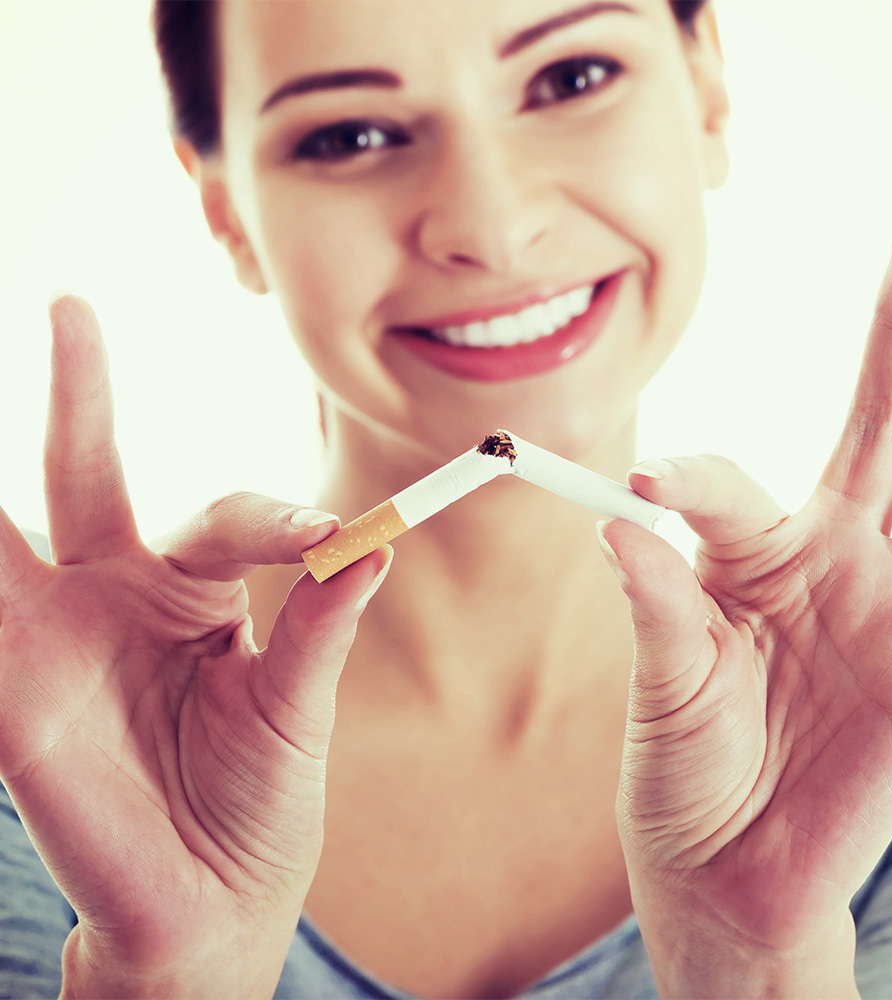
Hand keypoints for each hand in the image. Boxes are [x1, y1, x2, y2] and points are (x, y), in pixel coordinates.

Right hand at [0, 295, 390, 997]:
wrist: (211, 904)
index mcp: (194, 594)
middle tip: (72, 306)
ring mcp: (55, 641)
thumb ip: (319, 627)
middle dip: (81, 396)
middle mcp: (118, 599)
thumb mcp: (298, 705)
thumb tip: (374, 544)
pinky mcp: (16, 698)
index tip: (327, 537)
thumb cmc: (259, 800)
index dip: (275, 520)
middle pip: (91, 475)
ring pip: (14, 533)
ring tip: (47, 354)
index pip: (226, 518)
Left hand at [599, 223, 891, 997]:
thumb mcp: (664, 686)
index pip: (730, 483)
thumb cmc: (686, 770)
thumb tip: (621, 518)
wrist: (730, 867)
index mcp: (753, 558)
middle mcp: (831, 563)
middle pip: (881, 428)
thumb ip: (661, 604)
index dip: (691, 478)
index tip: (646, 484)